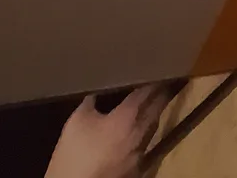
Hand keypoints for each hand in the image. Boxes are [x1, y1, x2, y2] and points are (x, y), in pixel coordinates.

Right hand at [44, 86, 168, 177]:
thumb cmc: (75, 153)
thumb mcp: (77, 121)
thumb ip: (91, 100)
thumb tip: (98, 90)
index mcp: (129, 117)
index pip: (149, 91)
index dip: (154, 79)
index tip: (157, 69)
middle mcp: (141, 133)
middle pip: (158, 107)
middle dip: (160, 93)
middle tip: (160, 81)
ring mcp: (142, 153)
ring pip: (155, 126)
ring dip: (154, 112)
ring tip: (151, 102)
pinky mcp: (139, 168)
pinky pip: (147, 143)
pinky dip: (146, 132)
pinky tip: (138, 130)